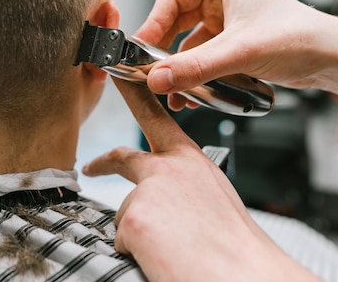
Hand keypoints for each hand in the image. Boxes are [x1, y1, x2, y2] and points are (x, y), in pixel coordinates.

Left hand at [83, 78, 321, 281]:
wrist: (246, 276)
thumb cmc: (237, 247)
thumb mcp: (213, 199)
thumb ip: (183, 188)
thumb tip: (162, 203)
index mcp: (191, 161)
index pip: (155, 117)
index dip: (133, 94)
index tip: (117, 76)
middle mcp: (167, 168)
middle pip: (122, 157)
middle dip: (103, 161)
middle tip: (92, 166)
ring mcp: (148, 191)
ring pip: (126, 214)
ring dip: (140, 233)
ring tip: (173, 249)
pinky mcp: (134, 219)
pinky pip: (122, 239)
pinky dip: (137, 253)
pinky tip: (163, 258)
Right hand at [134, 0, 336, 109]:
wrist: (333, 59)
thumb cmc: (298, 38)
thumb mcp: (239, 53)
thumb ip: (195, 67)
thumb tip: (155, 80)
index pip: (170, 1)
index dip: (151, 28)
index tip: (138, 55)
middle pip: (175, 26)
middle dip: (165, 56)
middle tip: (151, 78)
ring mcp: (226, 22)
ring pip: (189, 47)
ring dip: (180, 72)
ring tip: (174, 97)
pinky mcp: (233, 44)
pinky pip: (204, 60)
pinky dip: (196, 78)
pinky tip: (192, 98)